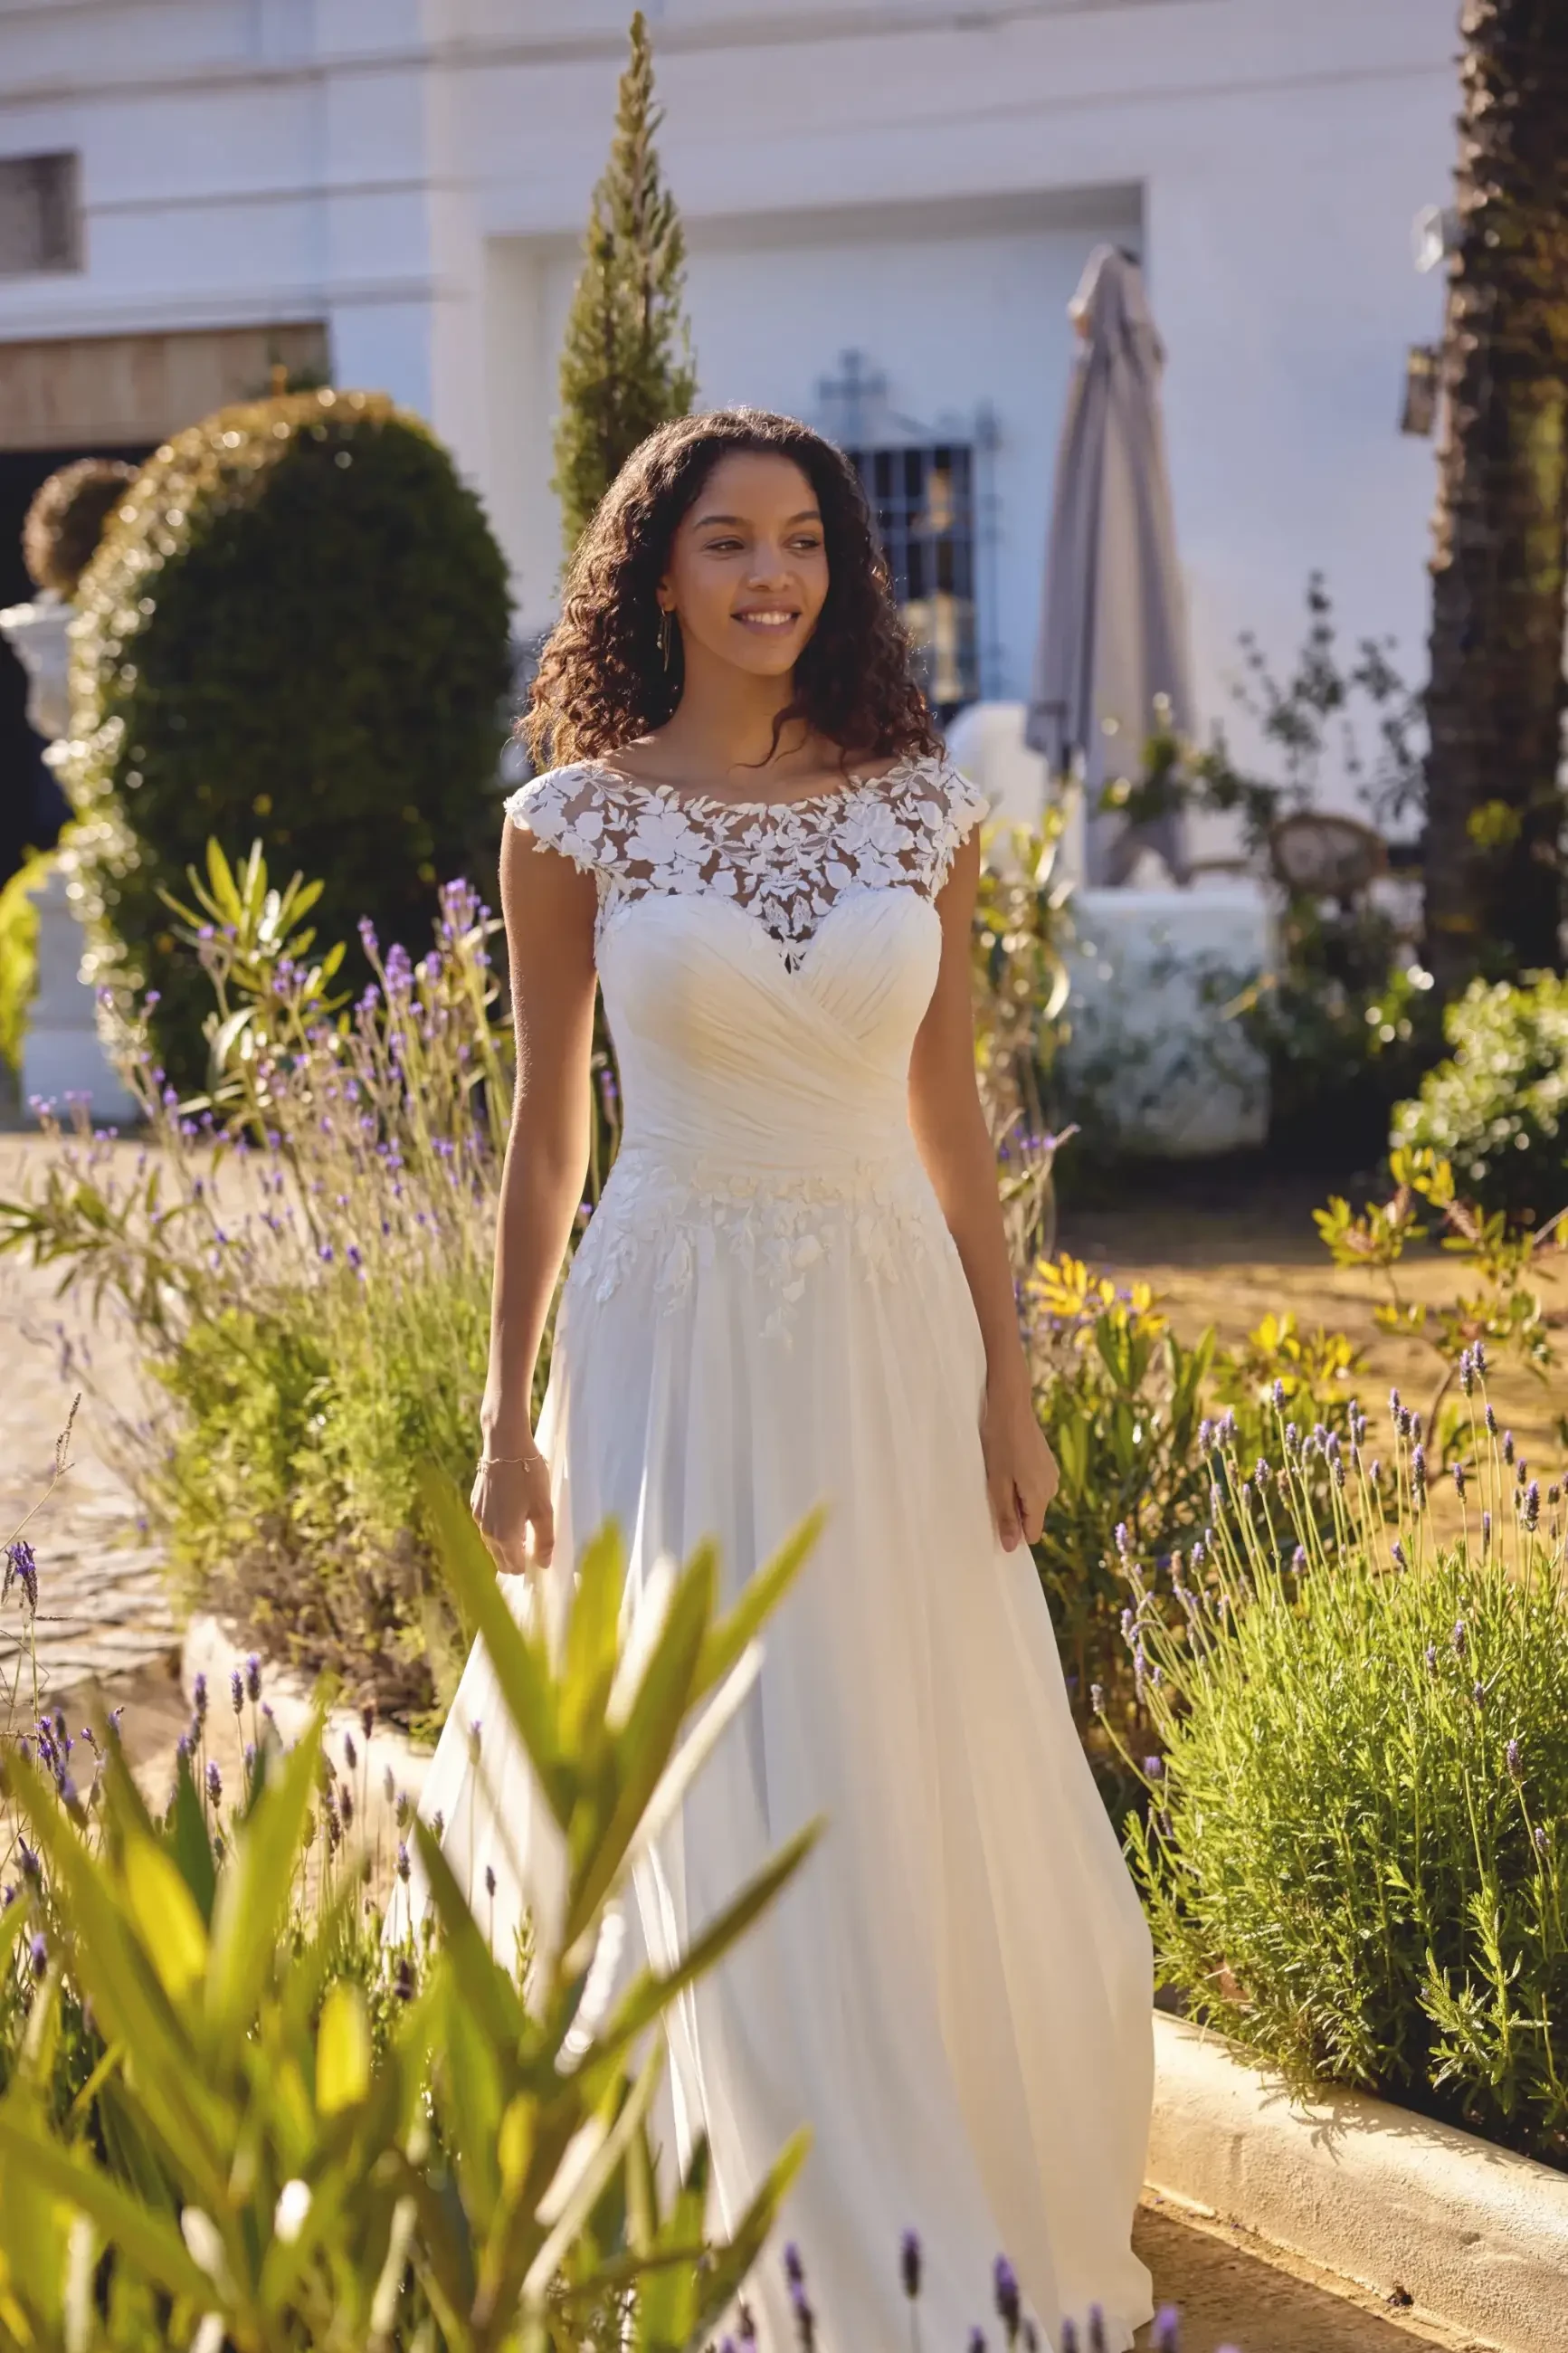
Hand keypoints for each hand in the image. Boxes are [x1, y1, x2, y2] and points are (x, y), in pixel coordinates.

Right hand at [469, 1442, 553, 1575]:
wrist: (504, 1445)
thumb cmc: (528, 1476)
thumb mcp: (544, 1509)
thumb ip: (544, 1540)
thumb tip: (543, 1565)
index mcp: (504, 1536)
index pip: (513, 1567)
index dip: (527, 1566)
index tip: (539, 1556)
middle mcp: (486, 1531)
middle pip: (500, 1559)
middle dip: (516, 1558)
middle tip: (534, 1544)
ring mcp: (478, 1517)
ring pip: (492, 1543)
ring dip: (507, 1543)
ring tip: (526, 1526)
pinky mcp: (475, 1503)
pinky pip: (487, 1526)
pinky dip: (499, 1527)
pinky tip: (512, 1511)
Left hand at [981, 1382, 1058, 1552]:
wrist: (1010, 1407)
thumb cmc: (1000, 1443)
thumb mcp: (997, 1483)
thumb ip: (1006, 1516)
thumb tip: (1012, 1548)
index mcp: (1040, 1497)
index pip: (1033, 1533)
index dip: (1014, 1531)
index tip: (996, 1516)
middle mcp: (1051, 1488)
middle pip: (1032, 1516)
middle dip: (1013, 1510)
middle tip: (994, 1487)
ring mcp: (1051, 1474)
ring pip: (1032, 1499)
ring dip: (1015, 1493)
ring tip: (1000, 1472)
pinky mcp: (1047, 1462)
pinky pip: (1034, 1484)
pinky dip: (1020, 1480)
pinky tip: (1008, 1462)